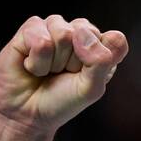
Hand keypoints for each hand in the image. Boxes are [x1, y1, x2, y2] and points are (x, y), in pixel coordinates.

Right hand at [0, 15, 128, 140]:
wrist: (26, 114)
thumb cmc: (60, 101)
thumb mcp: (91, 89)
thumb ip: (100, 61)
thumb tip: (83, 32)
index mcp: (100, 46)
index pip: (114, 40)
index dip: (99, 62)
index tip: (85, 77)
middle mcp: (78, 33)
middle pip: (86, 32)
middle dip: (74, 62)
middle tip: (63, 74)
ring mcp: (54, 27)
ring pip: (63, 34)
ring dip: (53, 62)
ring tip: (47, 71)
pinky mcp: (31, 28)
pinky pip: (40, 39)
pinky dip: (36, 61)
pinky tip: (32, 66)